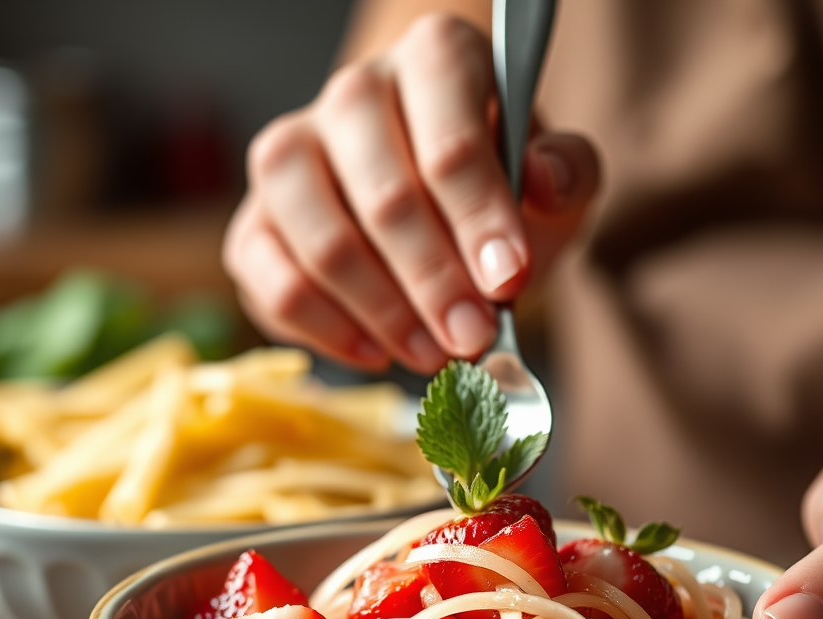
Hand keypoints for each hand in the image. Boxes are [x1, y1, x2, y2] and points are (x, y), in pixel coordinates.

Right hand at [222, 13, 599, 373]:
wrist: (436, 212)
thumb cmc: (493, 195)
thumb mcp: (553, 183)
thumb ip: (567, 174)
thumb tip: (543, 180)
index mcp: (434, 60)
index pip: (449, 142)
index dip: (479, 219)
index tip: (509, 281)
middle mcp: (353, 96)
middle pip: (385, 198)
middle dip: (435, 284)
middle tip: (472, 337)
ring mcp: (291, 156)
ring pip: (323, 243)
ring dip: (384, 314)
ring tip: (431, 353)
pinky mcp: (255, 224)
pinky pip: (273, 284)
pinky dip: (328, 331)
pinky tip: (377, 352)